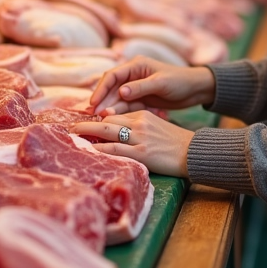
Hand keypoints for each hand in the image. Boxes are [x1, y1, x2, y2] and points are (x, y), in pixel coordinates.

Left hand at [72, 111, 194, 177]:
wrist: (193, 152)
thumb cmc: (175, 142)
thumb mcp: (156, 127)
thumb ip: (138, 126)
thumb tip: (119, 133)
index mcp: (142, 115)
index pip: (115, 114)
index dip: (98, 119)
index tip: (86, 122)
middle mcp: (139, 123)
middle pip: (107, 120)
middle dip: (87, 123)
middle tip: (72, 127)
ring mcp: (140, 138)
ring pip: (107, 132)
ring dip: (88, 133)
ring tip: (73, 135)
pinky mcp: (142, 153)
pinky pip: (116, 149)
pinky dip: (100, 149)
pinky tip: (89, 150)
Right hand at [88, 55, 215, 115]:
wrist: (195, 90)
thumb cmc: (180, 81)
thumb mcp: (161, 83)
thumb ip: (140, 87)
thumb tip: (121, 92)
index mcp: (136, 65)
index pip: (112, 75)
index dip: (101, 89)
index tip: (93, 102)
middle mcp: (133, 75)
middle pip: (111, 88)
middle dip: (103, 101)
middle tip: (94, 115)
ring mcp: (136, 88)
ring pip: (117, 99)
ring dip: (110, 108)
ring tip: (102, 120)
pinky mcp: (141, 99)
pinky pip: (127, 106)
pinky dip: (121, 113)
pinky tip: (114, 121)